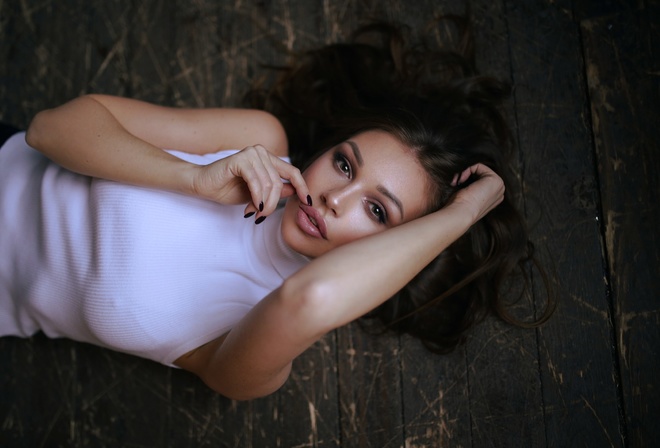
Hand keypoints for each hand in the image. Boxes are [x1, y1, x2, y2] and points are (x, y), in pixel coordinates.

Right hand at [191, 145, 309, 217]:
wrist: (203, 185)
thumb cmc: (228, 188)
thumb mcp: (258, 194)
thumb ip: (275, 190)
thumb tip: (295, 192)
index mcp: (268, 158)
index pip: (292, 172)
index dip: (302, 187)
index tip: (308, 202)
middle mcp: (261, 152)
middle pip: (279, 183)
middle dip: (273, 205)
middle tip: (262, 216)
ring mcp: (251, 154)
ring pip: (269, 185)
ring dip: (264, 204)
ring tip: (254, 212)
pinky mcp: (240, 159)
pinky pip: (256, 183)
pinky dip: (257, 197)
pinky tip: (253, 206)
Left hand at [449, 163, 504, 222]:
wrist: (461, 213)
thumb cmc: (460, 207)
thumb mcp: (467, 196)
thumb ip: (471, 188)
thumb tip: (463, 179)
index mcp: (493, 199)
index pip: (480, 181)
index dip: (467, 180)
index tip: (456, 185)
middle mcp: (499, 193)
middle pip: (480, 174)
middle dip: (466, 175)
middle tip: (456, 182)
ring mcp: (499, 186)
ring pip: (479, 170)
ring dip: (465, 173)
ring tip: (457, 182)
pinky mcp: (495, 179)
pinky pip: (479, 166)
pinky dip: (467, 170)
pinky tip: (461, 180)